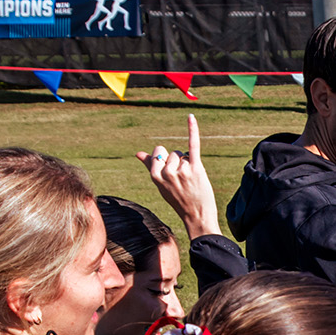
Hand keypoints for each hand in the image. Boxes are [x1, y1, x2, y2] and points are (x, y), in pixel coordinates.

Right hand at [138, 114, 220, 238]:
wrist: (197, 216)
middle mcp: (167, 173)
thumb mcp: (160, 184)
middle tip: (183, 180)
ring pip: (183, 154)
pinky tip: (190, 117)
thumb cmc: (179, 200)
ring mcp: (181, 171)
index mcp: (155, 176)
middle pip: (172, 152)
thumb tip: (138, 153)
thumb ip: (150, 166)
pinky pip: (192, 145)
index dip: (166, 160)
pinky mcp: (196, 168)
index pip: (159, 152)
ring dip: (188, 163)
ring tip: (191, 180)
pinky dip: (192, 130)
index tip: (171, 174)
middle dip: (178, 161)